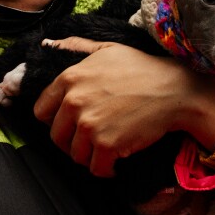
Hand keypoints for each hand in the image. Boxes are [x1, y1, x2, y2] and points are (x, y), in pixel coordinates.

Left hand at [33, 37, 214, 176]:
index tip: (70, 124)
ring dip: (90, 156)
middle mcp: (74, 102)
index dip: (55, 120)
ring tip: (106, 149)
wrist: (174, 90)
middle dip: (72, 141)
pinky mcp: (106, 144)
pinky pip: (96, 169)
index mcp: (70, 79)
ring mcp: (89, 125)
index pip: (41, 111)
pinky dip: (106, 170)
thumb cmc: (143, 68)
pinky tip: (116, 163)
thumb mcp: (107, 49)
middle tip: (91, 140)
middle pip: (57, 137)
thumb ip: (75, 46)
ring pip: (75, 155)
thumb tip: (47, 44)